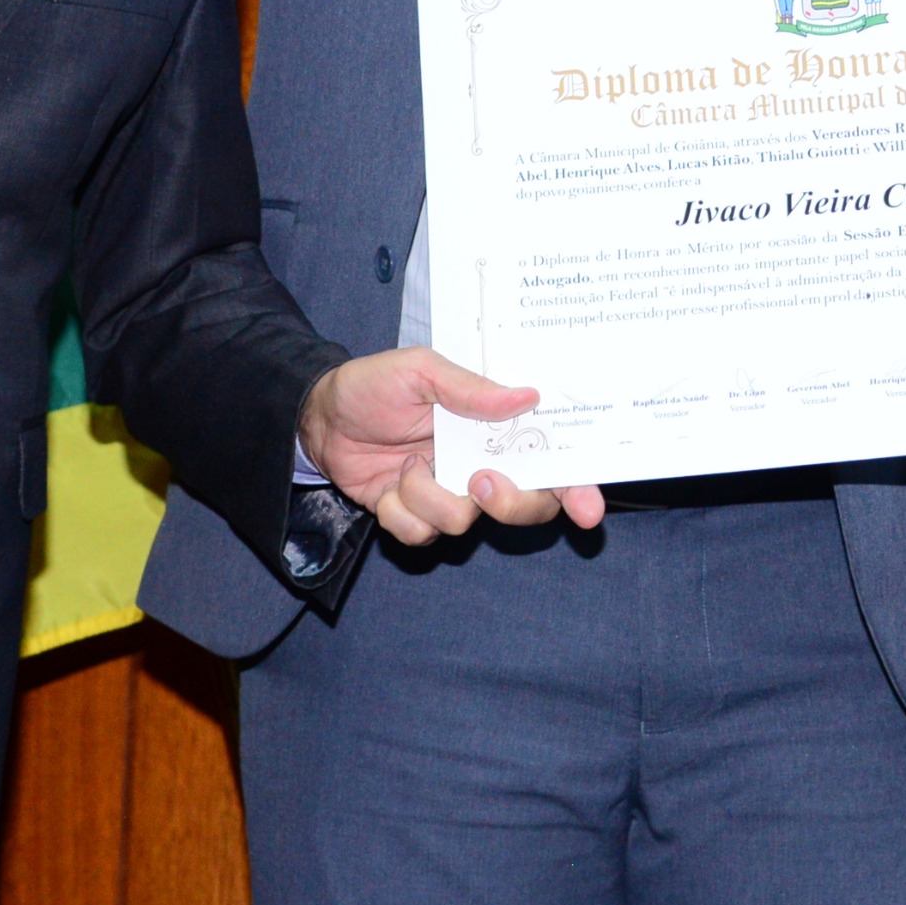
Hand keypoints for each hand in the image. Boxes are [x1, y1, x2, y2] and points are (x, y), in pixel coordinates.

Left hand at [301, 349, 604, 542]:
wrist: (316, 417)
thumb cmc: (372, 384)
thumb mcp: (420, 370)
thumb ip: (470, 388)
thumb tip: (527, 396)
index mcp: (492, 426)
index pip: (549, 458)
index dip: (577, 486)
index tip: (589, 509)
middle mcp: (479, 463)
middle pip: (525, 503)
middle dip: (509, 502)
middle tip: (480, 481)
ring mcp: (448, 493)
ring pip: (463, 521)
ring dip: (429, 495)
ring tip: (407, 465)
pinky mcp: (415, 516)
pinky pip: (421, 535)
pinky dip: (400, 511)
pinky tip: (388, 484)